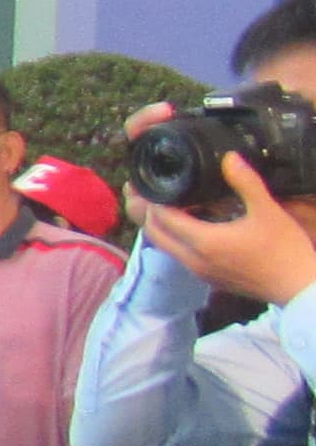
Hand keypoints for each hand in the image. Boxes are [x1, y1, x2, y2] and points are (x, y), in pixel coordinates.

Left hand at [136, 152, 315, 309]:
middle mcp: (193, 260)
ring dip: (160, 226)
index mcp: (204, 241)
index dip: (154, 199)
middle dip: (148, 212)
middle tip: (151, 192)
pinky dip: (175, 239)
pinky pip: (179, 256)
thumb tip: (229, 157)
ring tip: (168, 204)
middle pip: (154, 233)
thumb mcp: (267, 211)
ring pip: (165, 247)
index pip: (162, 217)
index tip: (155, 182)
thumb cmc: (285, 249)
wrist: (297, 287)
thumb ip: (246, 183)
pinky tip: (191, 225)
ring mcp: (199, 272)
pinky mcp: (208, 279)